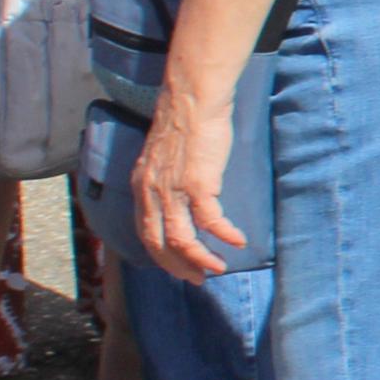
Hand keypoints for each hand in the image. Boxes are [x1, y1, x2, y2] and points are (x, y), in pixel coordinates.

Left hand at [132, 79, 245, 279]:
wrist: (192, 101)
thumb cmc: (184, 122)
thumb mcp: (161, 157)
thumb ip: (162, 179)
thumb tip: (177, 194)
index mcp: (141, 187)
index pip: (146, 233)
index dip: (161, 256)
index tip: (179, 266)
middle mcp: (151, 193)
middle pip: (159, 244)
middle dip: (179, 267)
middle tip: (199, 279)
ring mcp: (173, 191)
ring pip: (181, 240)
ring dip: (201, 259)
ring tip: (219, 268)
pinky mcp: (197, 185)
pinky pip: (210, 221)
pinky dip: (224, 235)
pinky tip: (238, 240)